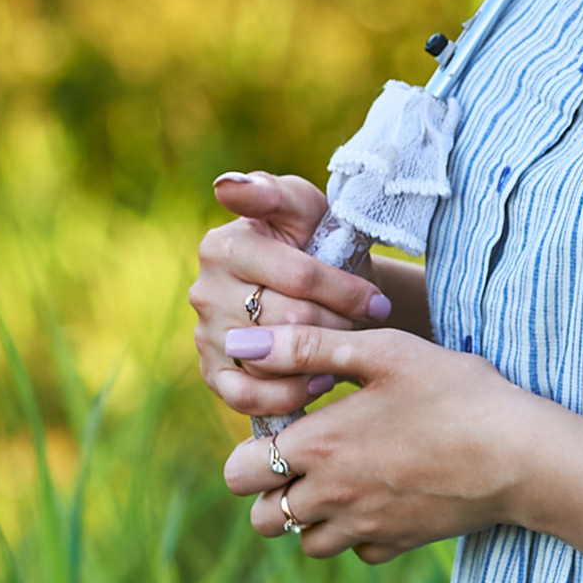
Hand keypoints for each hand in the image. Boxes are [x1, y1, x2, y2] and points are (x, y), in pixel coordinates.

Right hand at [190, 171, 393, 418]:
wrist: (319, 288)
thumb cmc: (315, 240)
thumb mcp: (305, 208)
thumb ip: (272, 193)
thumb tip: (225, 186)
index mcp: (223, 245)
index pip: (299, 277)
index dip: (346, 292)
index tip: (378, 302)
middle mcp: (204, 290)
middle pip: (290, 321)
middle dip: (338, 325)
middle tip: (363, 326)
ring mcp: (206, 334)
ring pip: (271, 360)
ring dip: (318, 360)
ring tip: (343, 350)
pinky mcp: (213, 373)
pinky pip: (247, 395)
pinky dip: (289, 394)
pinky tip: (319, 381)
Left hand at [218, 320, 531, 564]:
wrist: (521, 454)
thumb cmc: (455, 392)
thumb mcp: (383, 350)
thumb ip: (307, 345)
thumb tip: (242, 341)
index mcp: (318, 446)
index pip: (238, 473)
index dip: (248, 451)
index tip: (283, 428)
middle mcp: (332, 497)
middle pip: (262, 520)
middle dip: (270, 492)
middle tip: (304, 458)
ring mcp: (366, 527)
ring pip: (305, 543)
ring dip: (310, 517)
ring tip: (340, 478)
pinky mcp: (400, 544)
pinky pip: (357, 552)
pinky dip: (358, 533)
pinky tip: (380, 498)